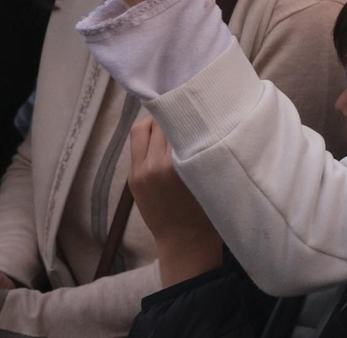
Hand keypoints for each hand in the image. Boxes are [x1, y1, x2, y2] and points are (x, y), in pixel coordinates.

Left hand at [128, 117, 221, 285]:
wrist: (186, 245)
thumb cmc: (210, 213)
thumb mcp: (214, 178)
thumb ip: (208, 149)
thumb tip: (212, 118)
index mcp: (177, 166)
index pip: (178, 121)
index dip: (190, 108)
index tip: (202, 100)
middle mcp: (154, 165)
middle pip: (159, 120)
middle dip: (175, 112)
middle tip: (191, 107)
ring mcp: (139, 172)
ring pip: (143, 128)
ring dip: (159, 122)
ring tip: (176, 123)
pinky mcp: (132, 178)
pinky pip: (138, 144)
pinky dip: (151, 136)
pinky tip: (166, 138)